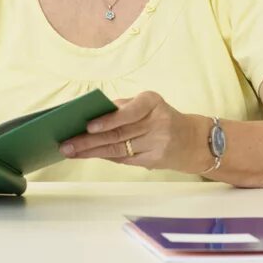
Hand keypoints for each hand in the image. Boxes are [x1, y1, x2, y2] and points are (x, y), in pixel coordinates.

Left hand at [59, 91, 207, 172]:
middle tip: (67, 144)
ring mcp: (157, 143)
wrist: (195, 140)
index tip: (88, 126)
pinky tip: (90, 155)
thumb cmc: (161, 117)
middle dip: (89, 140)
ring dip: (92, 151)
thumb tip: (89, 114)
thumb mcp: (147, 104)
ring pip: (119, 149)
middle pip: (118, 134)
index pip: (128, 112)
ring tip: (71, 151)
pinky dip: (106, 156)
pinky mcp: (155, 160)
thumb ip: (121, 107)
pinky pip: (125, 159)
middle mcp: (157, 122)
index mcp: (152, 102)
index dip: (108, 121)